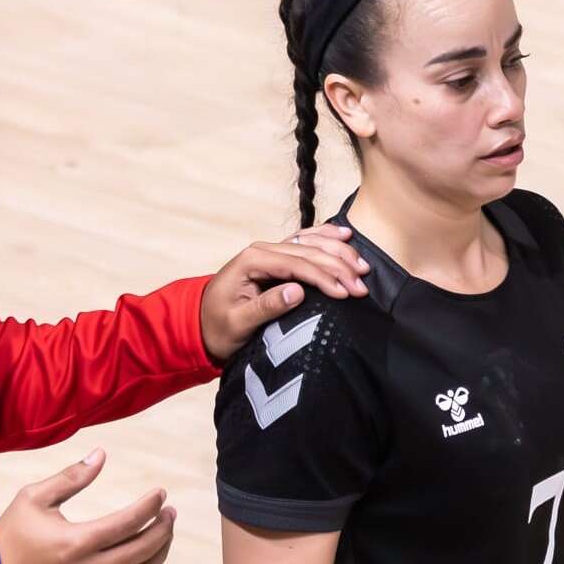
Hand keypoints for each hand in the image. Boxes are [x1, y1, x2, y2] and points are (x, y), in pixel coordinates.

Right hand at [0, 449, 174, 563]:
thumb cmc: (10, 538)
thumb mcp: (33, 499)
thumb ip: (70, 477)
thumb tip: (101, 454)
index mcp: (76, 541)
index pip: (129, 522)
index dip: (150, 505)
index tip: (160, 493)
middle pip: (144, 548)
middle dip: (164, 527)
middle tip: (169, 512)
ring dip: (160, 550)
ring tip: (164, 532)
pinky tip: (144, 559)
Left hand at [199, 224, 369, 362]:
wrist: (201, 324)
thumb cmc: (217, 327)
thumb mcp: (237, 323)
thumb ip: (265, 307)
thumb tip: (297, 292)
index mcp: (252, 261)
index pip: (296, 264)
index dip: (324, 277)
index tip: (345, 293)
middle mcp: (262, 250)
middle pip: (308, 252)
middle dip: (338, 268)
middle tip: (362, 286)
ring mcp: (270, 252)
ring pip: (311, 244)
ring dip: (339, 253)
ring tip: (362, 267)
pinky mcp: (277, 259)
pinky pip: (306, 242)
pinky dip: (327, 239)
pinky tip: (346, 236)